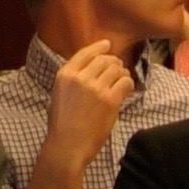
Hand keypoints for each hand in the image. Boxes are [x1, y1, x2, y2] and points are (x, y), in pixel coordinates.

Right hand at [44, 40, 131, 167]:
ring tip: (122, 80)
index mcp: (64, 75)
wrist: (69, 144)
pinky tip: (125, 89)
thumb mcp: (59, 95)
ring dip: (122, 73)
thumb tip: (91, 70)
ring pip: (117, 69)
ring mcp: (96, 88)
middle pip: (104, 60)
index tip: (108, 44)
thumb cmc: (63, 124)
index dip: (99, 47)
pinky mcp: (110, 99)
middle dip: (114, 62)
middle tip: (119, 69)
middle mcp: (80, 78)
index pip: (85, 53)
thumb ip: (73, 80)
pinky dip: (128, 83)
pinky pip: (126, 82)